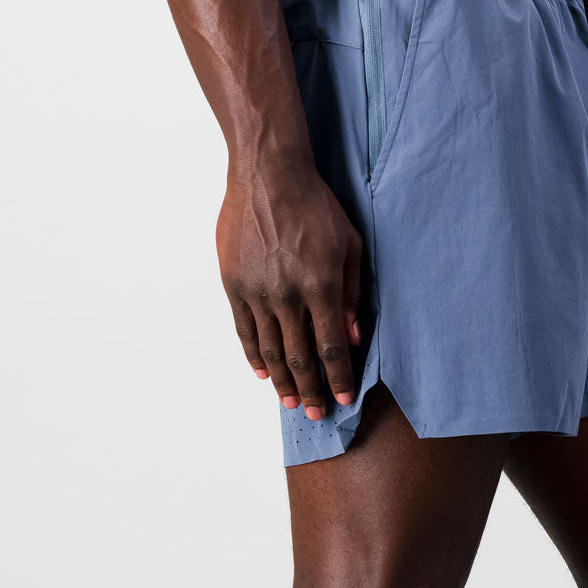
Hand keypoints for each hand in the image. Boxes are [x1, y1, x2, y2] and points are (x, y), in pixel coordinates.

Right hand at [217, 156, 362, 419]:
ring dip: (281, 380)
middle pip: (300, 357)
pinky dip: (253, 355)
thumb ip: (352, 295)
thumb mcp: (350, 246)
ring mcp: (257, 291)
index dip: (337, 379)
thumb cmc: (316, 206)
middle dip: (310, 390)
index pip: (331, 348)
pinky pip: (245, 329)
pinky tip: (262, 373)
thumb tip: (353, 339)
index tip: (343, 399)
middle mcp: (288, 295)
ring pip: (269, 349)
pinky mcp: (234, 284)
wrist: (268, 173)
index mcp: (321, 287)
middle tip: (315, 413)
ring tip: (289, 401)